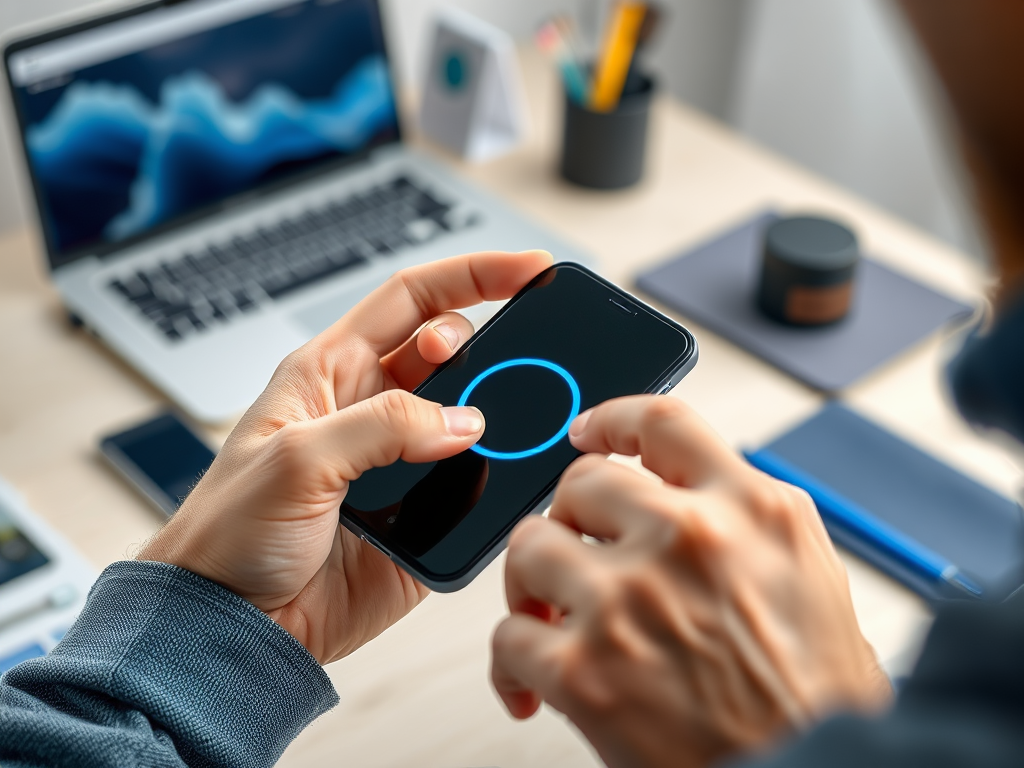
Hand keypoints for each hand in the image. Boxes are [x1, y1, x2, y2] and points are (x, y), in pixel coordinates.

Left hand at [139, 250, 552, 663]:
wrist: (231, 624)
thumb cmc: (228, 533)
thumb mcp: (298, 460)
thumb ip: (384, 426)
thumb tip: (464, 420)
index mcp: (333, 372)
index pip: (413, 299)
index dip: (472, 275)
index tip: (528, 269)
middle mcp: (370, 409)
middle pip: (453, 354)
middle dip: (492, 349)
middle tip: (519, 365)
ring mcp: (399, 463)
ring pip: (472, 419)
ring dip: (499, 417)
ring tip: (520, 420)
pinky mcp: (421, 516)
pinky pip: (475, 487)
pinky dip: (498, 479)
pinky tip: (508, 475)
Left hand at [491, 396, 891, 767]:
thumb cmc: (816, 697)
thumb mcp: (806, 572)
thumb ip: (743, 516)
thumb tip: (678, 489)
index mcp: (752, 509)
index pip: (662, 422)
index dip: (613, 418)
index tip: (588, 430)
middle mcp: (689, 539)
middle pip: (581, 483)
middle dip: (570, 520)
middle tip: (575, 556)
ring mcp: (630, 600)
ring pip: (531, 547)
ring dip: (533, 582)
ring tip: (550, 616)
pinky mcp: (585, 671)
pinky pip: (510, 635)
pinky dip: (511, 661)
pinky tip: (532, 683)